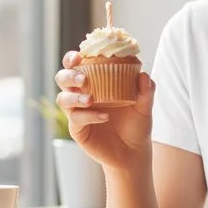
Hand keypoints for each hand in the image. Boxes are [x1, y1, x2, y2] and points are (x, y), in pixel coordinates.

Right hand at [54, 52, 154, 169]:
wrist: (134, 152)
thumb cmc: (136, 124)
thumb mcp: (144, 107)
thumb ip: (146, 91)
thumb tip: (143, 75)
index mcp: (95, 82)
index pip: (77, 65)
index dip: (72, 58)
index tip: (79, 56)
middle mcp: (82, 94)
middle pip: (62, 78)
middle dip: (69, 75)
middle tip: (84, 79)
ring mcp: (78, 112)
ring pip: (63, 99)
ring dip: (74, 96)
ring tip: (91, 99)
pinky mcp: (78, 129)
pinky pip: (75, 119)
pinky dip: (88, 115)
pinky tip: (104, 117)